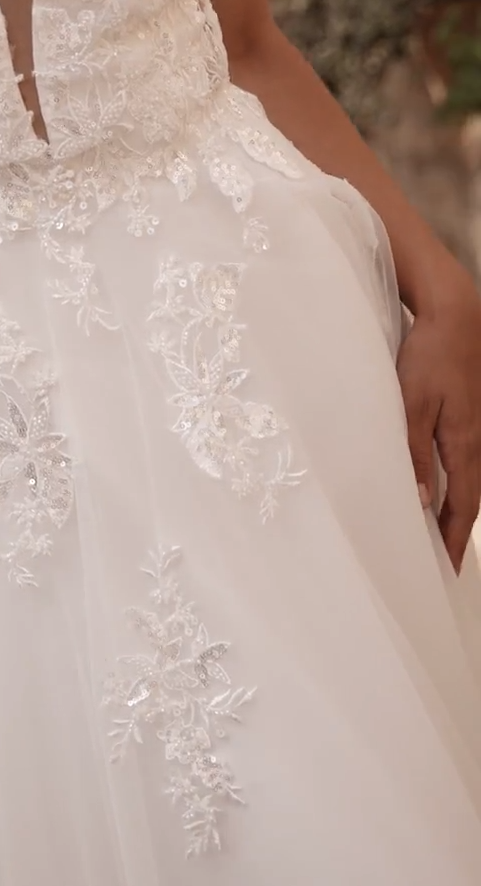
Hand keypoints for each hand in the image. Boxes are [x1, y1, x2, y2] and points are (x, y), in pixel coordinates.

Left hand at [396, 278, 480, 573]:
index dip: (454, 539)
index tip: (449, 569)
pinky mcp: (471, 415)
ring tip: (444, 532)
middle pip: (471, 498)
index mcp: (464, 444)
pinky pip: (468, 460)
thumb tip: (419, 500)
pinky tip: (445, 486)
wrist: (456, 317)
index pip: (461, 506)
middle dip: (459, 531)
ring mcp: (477, 427)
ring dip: (459, 508)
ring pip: (471, 480)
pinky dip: (459, 482)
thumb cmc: (429, 357)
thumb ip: (413, 452)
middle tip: (446, 560)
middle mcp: (477, 441)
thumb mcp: (411, 404)